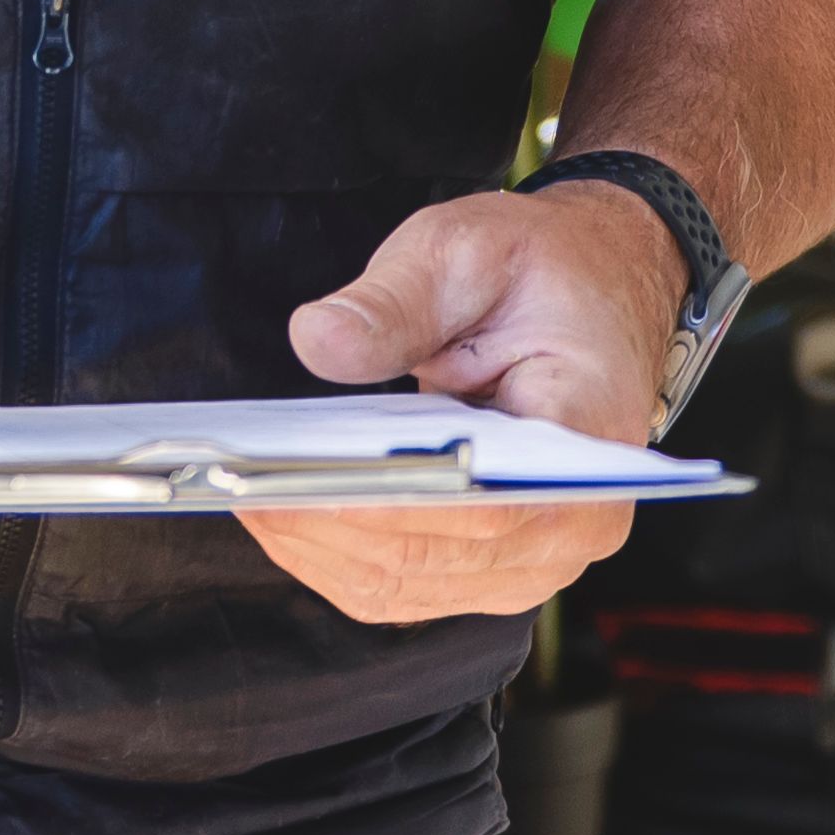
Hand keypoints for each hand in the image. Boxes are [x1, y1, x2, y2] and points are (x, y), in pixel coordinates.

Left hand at [236, 182, 684, 625]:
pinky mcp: (490, 566)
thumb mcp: (469, 251)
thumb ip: (395, 300)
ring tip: (240, 490)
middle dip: (328, 522)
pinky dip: (334, 554)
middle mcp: (574, 523)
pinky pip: (402, 583)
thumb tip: (319, 341)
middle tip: (237, 480)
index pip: (492, 503)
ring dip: (318, 546)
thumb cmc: (542, 272)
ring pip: (407, 583)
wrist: (597, 294)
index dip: (390, 503)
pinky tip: (278, 507)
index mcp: (593, 436)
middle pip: (435, 553)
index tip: (298, 481)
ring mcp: (535, 558)